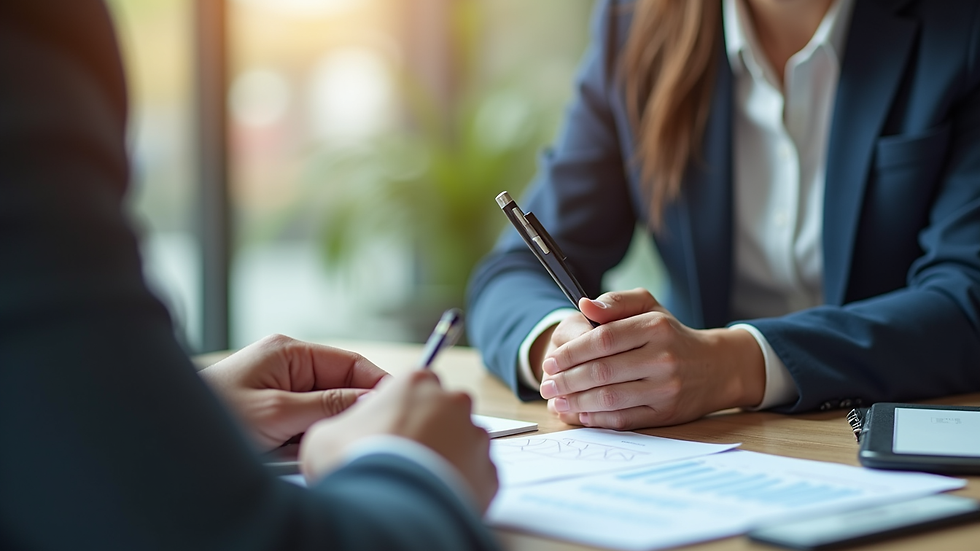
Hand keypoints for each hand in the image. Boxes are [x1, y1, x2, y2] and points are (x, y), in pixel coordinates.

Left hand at [199, 334, 388, 450]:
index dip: (377, 385)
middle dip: (341, 418)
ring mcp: (280, 391)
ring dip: (316, 436)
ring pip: (322, 416)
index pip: (352, 364)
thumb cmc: (215, 415)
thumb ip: (329, 405)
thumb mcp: (278, 412)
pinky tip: (282, 457)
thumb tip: (373, 400)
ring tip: (294, 452)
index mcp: (291, 352)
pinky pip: (302, 431)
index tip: (397, 408)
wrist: (167, 437)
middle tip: (341, 441)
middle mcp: (289, 367)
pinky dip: (298, 447)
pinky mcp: (272, 415)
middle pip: (340, 391)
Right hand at [299, 370, 497, 512]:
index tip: (389, 428)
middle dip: (429, 429)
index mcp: (416, 382)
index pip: (414, 384)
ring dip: (447, 456)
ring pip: (463, 442)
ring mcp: (475, 437)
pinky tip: (437, 496)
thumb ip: (345, 423)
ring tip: (419, 481)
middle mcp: (453, 402)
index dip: (399, 408)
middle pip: (444, 410)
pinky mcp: (490, 472)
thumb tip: (347, 433)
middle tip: (404, 456)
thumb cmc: (356, 462)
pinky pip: (476, 475)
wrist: (389, 508)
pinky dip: (460, 484)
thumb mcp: (326, 434)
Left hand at [537, 288, 764, 428]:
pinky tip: (579, 413)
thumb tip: (584, 305)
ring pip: (610, 398)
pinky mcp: (666, 413)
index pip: (603, 339)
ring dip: (576, 402)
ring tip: (556, 401)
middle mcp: (662, 358)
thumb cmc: (672, 335)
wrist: (716, 368)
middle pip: (602, 371)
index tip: (551, 361)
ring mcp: (666, 388)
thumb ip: (615, 303)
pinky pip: (624, 418)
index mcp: (655, 327)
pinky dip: (597, 418)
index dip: (572, 352)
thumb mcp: (649, 308)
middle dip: (567, 380)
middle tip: (547, 385)